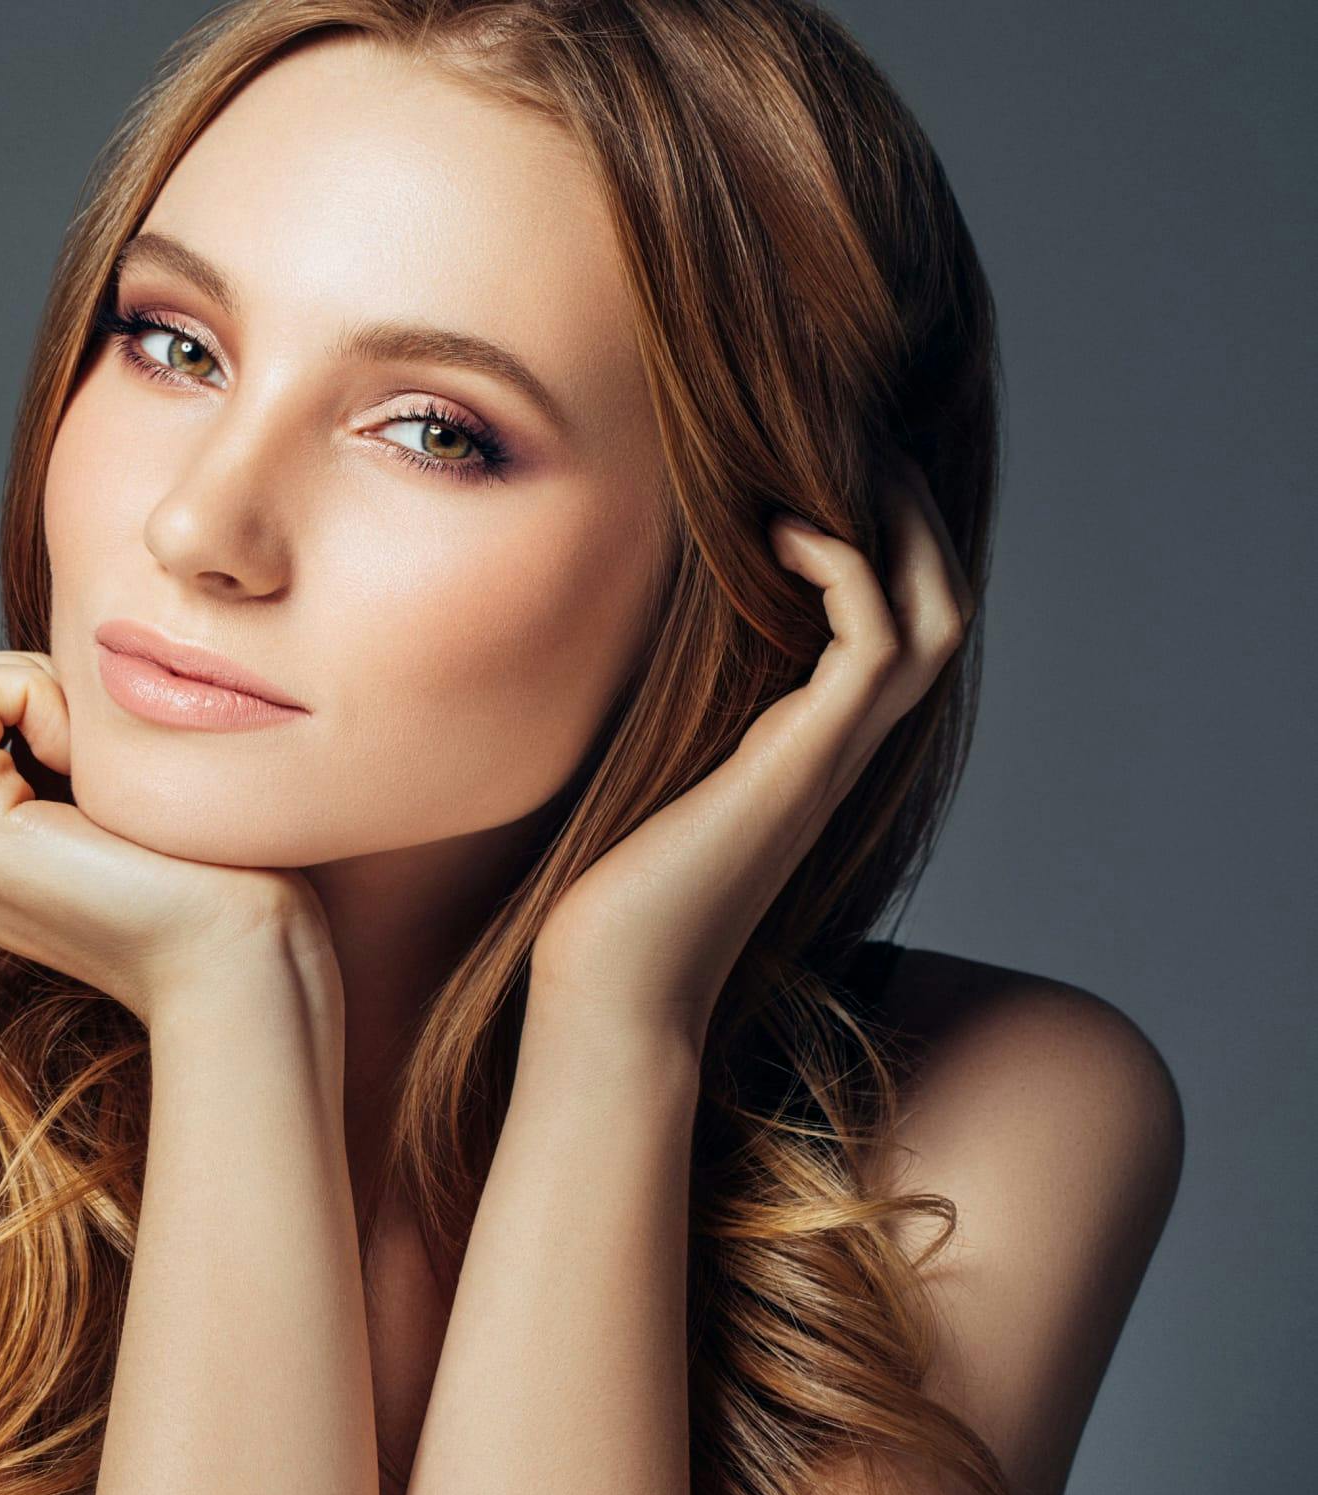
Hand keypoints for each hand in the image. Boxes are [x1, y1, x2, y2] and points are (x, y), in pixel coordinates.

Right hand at [0, 650, 334, 1025]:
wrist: (244, 964)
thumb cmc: (223, 876)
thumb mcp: (122, 796)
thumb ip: (65, 748)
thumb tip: (61, 668)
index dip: (17, 688)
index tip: (100, 749)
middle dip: (2, 677)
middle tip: (89, 742)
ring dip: (23, 688)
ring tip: (96, 767)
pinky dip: (36, 697)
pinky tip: (99, 775)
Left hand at [528, 454, 974, 1047]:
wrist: (611, 990)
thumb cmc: (610, 896)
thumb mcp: (644, 774)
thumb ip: (666, 718)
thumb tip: (614, 641)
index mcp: (806, 749)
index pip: (893, 628)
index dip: (885, 544)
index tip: (824, 474)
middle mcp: (835, 751)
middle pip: (942, 608)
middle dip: (915, 519)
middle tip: (860, 445)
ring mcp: (828, 759)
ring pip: (935, 617)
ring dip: (899, 528)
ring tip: (835, 467)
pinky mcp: (802, 765)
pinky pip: (875, 640)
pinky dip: (846, 568)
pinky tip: (779, 533)